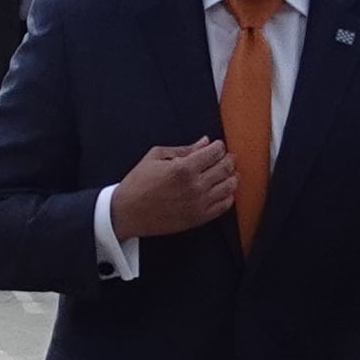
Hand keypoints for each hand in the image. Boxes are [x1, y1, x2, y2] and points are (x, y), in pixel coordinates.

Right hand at [108, 138, 237, 239]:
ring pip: (229, 187)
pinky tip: (224, 191)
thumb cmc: (138, 185)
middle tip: (226, 157)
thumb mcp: (156, 157)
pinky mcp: (199, 218)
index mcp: (184, 168)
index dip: (219, 146)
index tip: (216, 146)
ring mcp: (199, 203)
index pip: (215, 152)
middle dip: (228, 159)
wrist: (127, 213)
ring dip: (232, 176)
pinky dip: (228, 196)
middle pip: (225, 168)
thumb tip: (203, 142)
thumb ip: (183, 149)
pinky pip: (224, 206)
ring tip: (228, 173)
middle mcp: (195, 186)